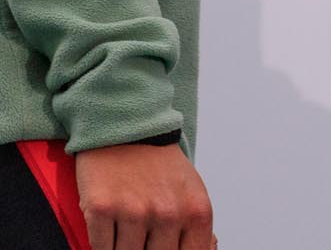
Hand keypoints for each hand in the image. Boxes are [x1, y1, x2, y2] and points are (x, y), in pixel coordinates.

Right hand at [74, 142, 212, 249]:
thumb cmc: (159, 165)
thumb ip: (192, 227)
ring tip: (126, 230)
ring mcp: (134, 212)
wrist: (128, 128)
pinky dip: (102, 244)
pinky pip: (99, 248)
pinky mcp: (102, 209)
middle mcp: (168, 213)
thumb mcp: (191, 193)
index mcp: (196, 211)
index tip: (162, 249)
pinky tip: (109, 229)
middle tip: (143, 239)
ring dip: (123, 248)